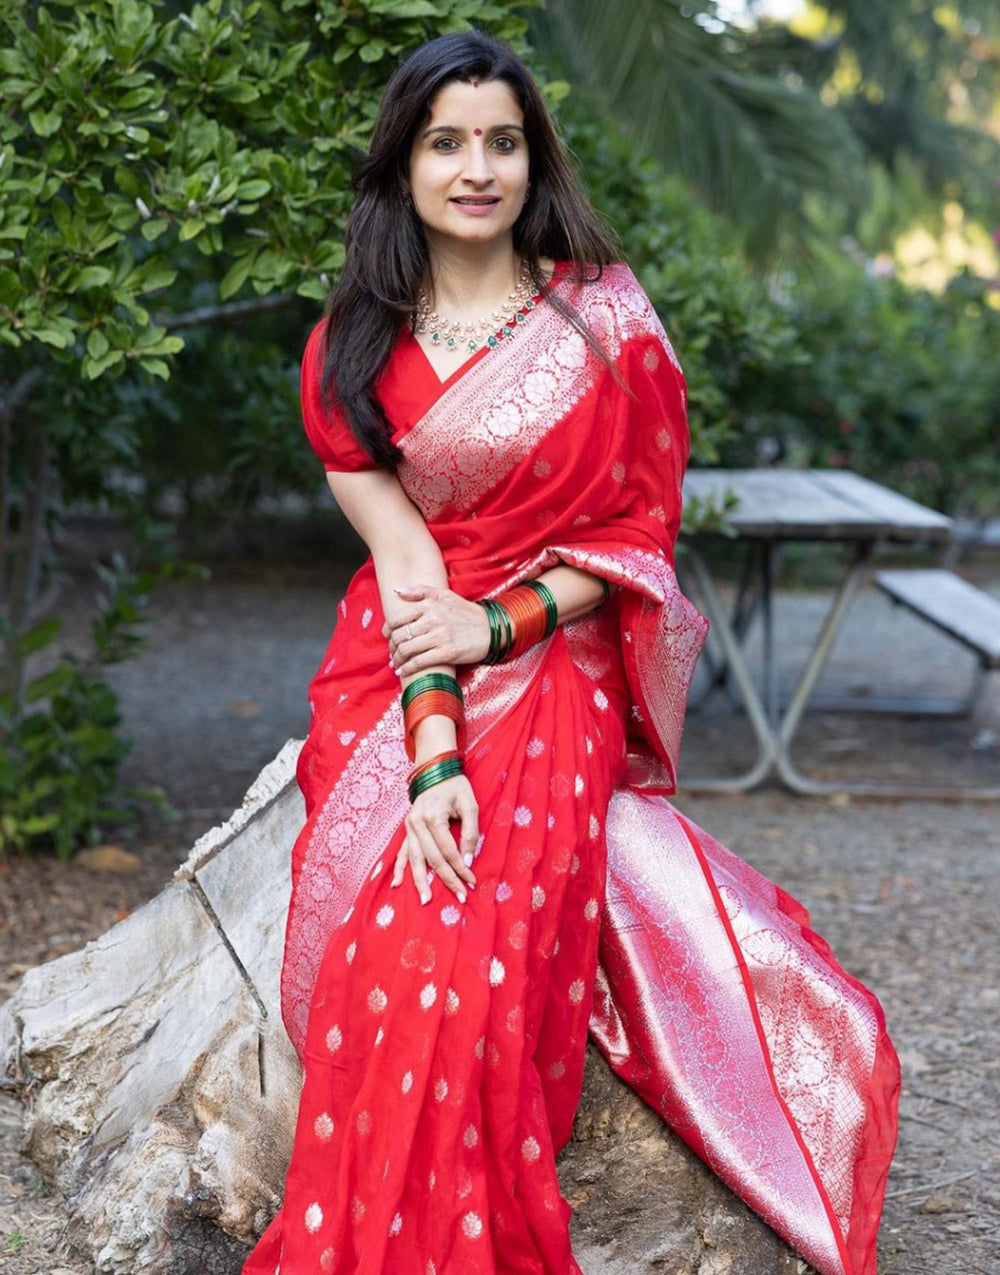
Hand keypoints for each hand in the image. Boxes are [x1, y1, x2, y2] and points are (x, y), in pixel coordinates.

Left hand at [384, 585, 490, 676]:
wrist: (491, 629)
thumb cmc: (466, 613)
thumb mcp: (445, 595)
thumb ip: (420, 591)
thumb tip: (397, 591)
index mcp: (430, 605)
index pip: (398, 619)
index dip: (388, 630)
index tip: (387, 637)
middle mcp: (433, 620)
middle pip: (400, 636)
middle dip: (392, 647)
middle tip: (392, 652)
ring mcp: (440, 637)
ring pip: (407, 650)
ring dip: (397, 659)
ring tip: (396, 663)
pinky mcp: (447, 652)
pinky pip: (420, 662)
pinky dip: (408, 668)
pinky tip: (403, 672)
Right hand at [392, 773, 479, 903]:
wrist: (435, 771)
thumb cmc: (455, 787)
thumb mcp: (470, 805)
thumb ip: (470, 832)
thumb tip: (468, 860)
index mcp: (433, 816)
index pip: (449, 851)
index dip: (461, 868)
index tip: (472, 881)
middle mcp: (417, 823)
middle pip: (433, 859)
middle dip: (447, 879)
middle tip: (460, 897)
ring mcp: (409, 827)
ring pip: (415, 859)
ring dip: (420, 881)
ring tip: (426, 900)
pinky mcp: (407, 829)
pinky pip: (402, 852)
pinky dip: (400, 868)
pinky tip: (397, 884)